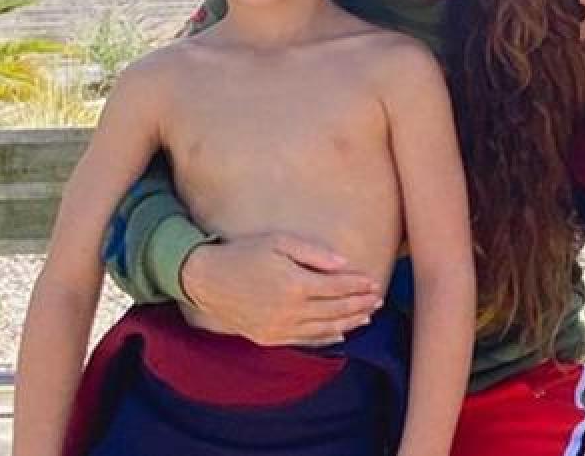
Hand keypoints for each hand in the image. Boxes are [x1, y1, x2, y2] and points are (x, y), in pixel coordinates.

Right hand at [180, 233, 382, 345]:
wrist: (205, 279)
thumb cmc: (243, 253)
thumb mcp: (279, 242)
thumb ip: (314, 253)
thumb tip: (344, 264)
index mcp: (295, 284)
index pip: (337, 287)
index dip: (358, 285)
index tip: (374, 282)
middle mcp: (290, 310)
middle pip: (336, 310)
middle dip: (360, 304)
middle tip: (379, 299)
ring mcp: (280, 327)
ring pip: (325, 329)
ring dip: (350, 322)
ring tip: (367, 315)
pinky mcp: (270, 338)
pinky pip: (306, 340)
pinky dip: (327, 338)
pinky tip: (341, 333)